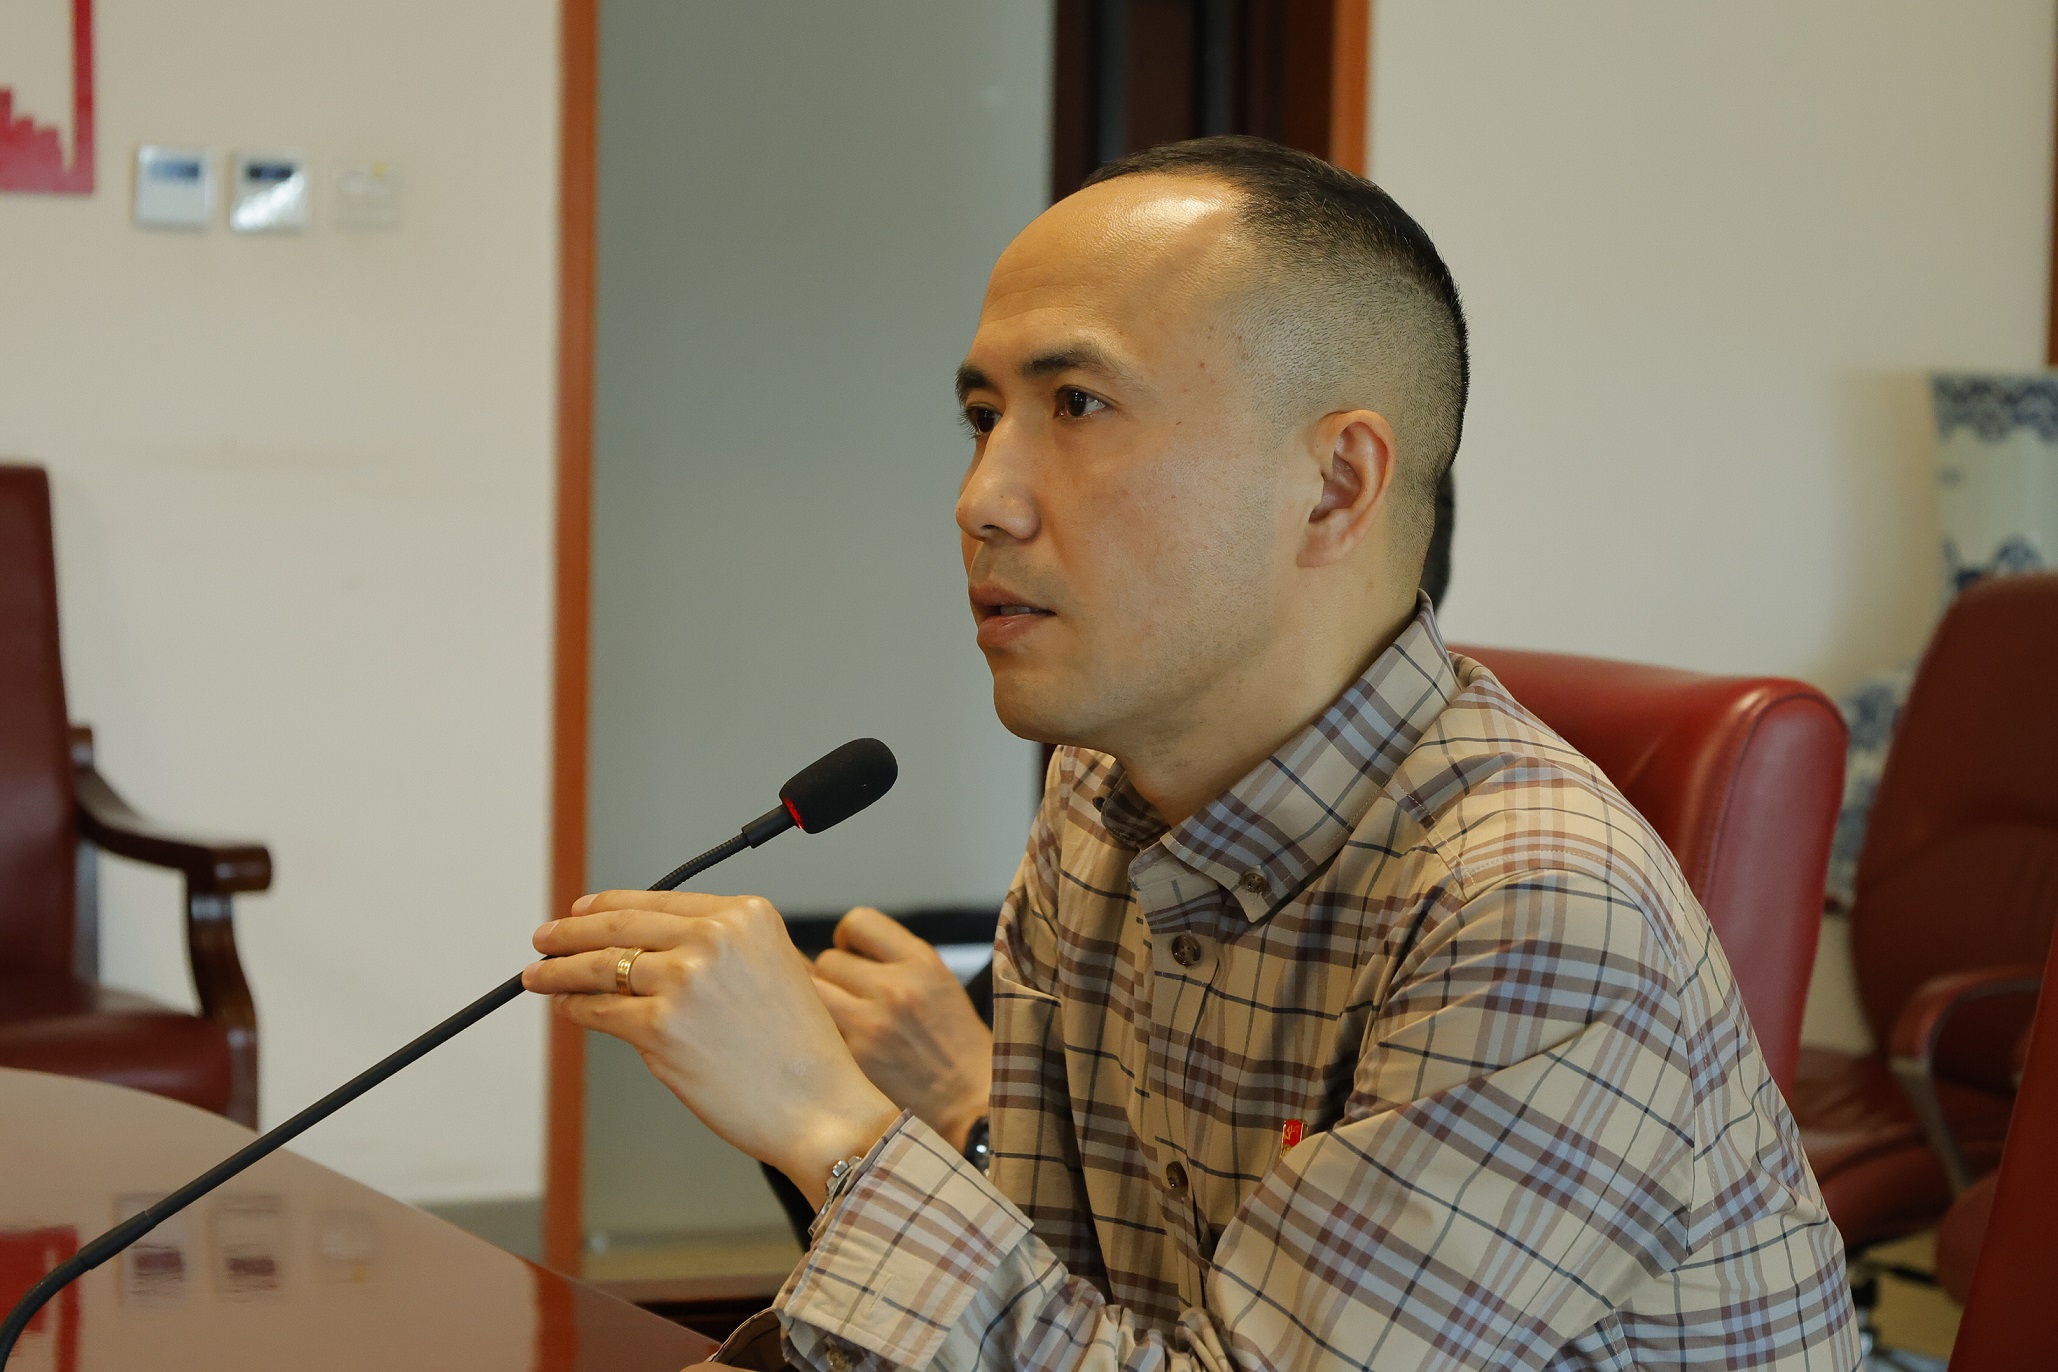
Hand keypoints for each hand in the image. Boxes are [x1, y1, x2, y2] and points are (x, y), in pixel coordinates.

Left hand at [523, 891, 899, 1205]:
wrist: (819, 1106)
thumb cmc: (799, 1052)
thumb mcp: (772, 971)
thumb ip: (720, 949)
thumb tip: (648, 947)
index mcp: (747, 915)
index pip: (657, 901)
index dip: (608, 906)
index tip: (582, 912)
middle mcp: (716, 938)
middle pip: (621, 926)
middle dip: (571, 932)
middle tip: (545, 939)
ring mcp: (685, 981)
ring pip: (602, 967)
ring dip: (560, 971)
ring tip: (538, 975)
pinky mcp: (661, 1028)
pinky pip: (601, 1011)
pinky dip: (576, 1008)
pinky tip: (567, 1008)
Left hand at [811, 908, 993, 1150]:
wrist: (974, 1108)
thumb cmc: (958, 1050)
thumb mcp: (941, 987)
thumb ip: (896, 964)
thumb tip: (839, 954)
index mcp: (923, 963)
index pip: (859, 921)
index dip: (848, 938)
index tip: (850, 956)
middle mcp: (896, 987)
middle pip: (828, 960)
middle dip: (832, 980)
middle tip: (847, 1003)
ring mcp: (871, 1025)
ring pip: (811, 993)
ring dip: (818, 1008)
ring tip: (834, 1025)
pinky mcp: (852, 1060)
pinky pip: (812, 1032)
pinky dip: (814, 1039)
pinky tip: (828, 1050)